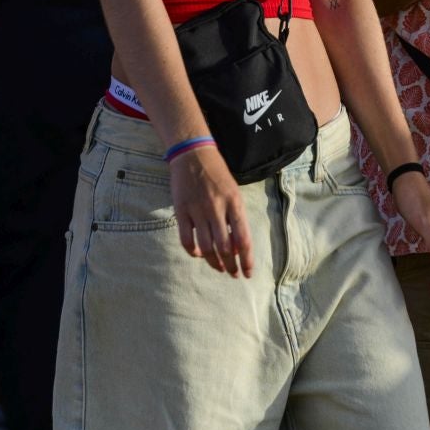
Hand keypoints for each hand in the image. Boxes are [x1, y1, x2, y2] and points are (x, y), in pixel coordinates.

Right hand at [171, 146, 252, 277]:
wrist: (193, 154)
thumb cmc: (218, 175)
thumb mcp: (234, 192)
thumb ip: (236, 218)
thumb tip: (236, 247)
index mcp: (235, 203)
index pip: (243, 239)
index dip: (246, 260)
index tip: (247, 273)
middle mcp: (217, 209)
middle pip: (225, 248)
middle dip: (230, 266)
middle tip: (232, 274)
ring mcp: (198, 210)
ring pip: (206, 247)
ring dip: (214, 262)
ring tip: (219, 268)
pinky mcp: (181, 211)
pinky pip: (187, 239)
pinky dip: (193, 251)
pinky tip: (198, 254)